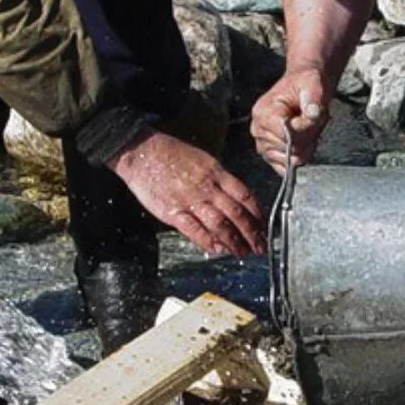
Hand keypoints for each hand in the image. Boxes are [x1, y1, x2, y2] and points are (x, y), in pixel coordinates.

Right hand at [108, 131, 264, 257]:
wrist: (141, 151)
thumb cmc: (170, 153)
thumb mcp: (203, 159)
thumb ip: (218, 179)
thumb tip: (233, 197)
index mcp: (216, 172)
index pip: (245, 195)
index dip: (258, 213)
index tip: (263, 226)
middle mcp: (207, 187)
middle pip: (237, 213)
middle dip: (252, 233)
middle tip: (260, 246)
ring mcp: (190, 200)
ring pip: (220, 224)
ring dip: (235, 241)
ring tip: (243, 252)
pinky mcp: (172, 211)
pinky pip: (195, 230)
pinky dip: (208, 242)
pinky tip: (218, 249)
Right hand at [250, 67, 330, 172]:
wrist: (303, 86)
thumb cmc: (306, 85)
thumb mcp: (313, 87)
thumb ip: (313, 100)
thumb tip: (313, 113)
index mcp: (263, 112)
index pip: (285, 134)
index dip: (304, 129)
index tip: (312, 117)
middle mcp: (258, 129)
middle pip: (288, 149)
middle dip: (306, 138)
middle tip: (311, 122)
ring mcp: (262, 143)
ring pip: (289, 160)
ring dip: (305, 148)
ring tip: (307, 130)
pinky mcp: (269, 153)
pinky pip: (283, 168)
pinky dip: (298, 158)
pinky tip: (304, 143)